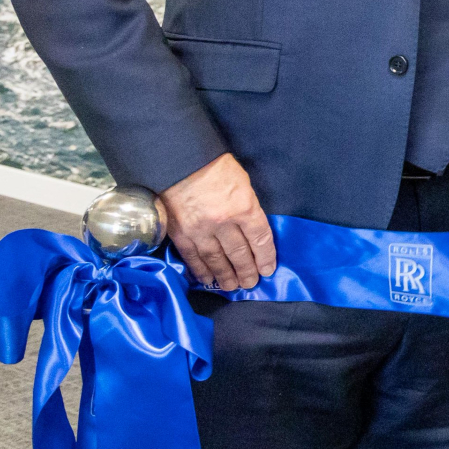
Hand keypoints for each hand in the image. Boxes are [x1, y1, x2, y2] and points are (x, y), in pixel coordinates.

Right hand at [160, 153, 275, 290]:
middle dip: (247, 271)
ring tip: (232, 287)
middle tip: (251, 284)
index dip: (266, 257)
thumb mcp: (244, 183)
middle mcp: (223, 223)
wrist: (179, 162)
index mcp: (243, 208)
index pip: (260, 238)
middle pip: (239, 253)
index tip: (268, 269)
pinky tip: (207, 280)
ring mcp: (200, 231)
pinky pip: (193, 258)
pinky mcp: (180, 234)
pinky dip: (201, 271)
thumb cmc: (217, 168)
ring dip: (226, 276)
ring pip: (216, 260)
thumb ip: (248, 208)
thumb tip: (251, 230)